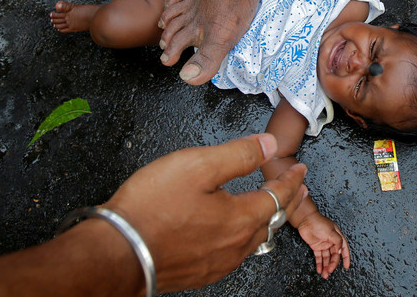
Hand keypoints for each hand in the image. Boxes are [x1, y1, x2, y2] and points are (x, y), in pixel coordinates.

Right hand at [103, 134, 307, 292]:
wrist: (116, 252)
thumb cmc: (151, 208)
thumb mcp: (198, 165)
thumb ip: (238, 154)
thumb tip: (268, 145)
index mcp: (240, 218)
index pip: (277, 195)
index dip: (291, 179)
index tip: (299, 170)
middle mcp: (234, 245)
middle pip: (271, 221)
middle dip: (285, 201)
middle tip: (295, 189)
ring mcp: (216, 262)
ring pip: (253, 240)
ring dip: (266, 219)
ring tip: (269, 208)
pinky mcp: (198, 272)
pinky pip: (233, 253)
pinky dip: (244, 236)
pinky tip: (233, 232)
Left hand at [296, 212, 350, 278]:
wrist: (305, 220)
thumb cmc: (319, 222)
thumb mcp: (331, 231)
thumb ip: (337, 241)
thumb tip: (340, 251)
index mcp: (337, 237)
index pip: (344, 249)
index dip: (346, 258)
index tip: (346, 266)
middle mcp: (331, 241)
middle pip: (334, 255)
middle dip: (332, 264)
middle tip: (330, 270)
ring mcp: (324, 244)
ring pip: (326, 258)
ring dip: (326, 266)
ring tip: (324, 274)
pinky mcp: (316, 247)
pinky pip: (319, 257)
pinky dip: (319, 264)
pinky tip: (319, 270)